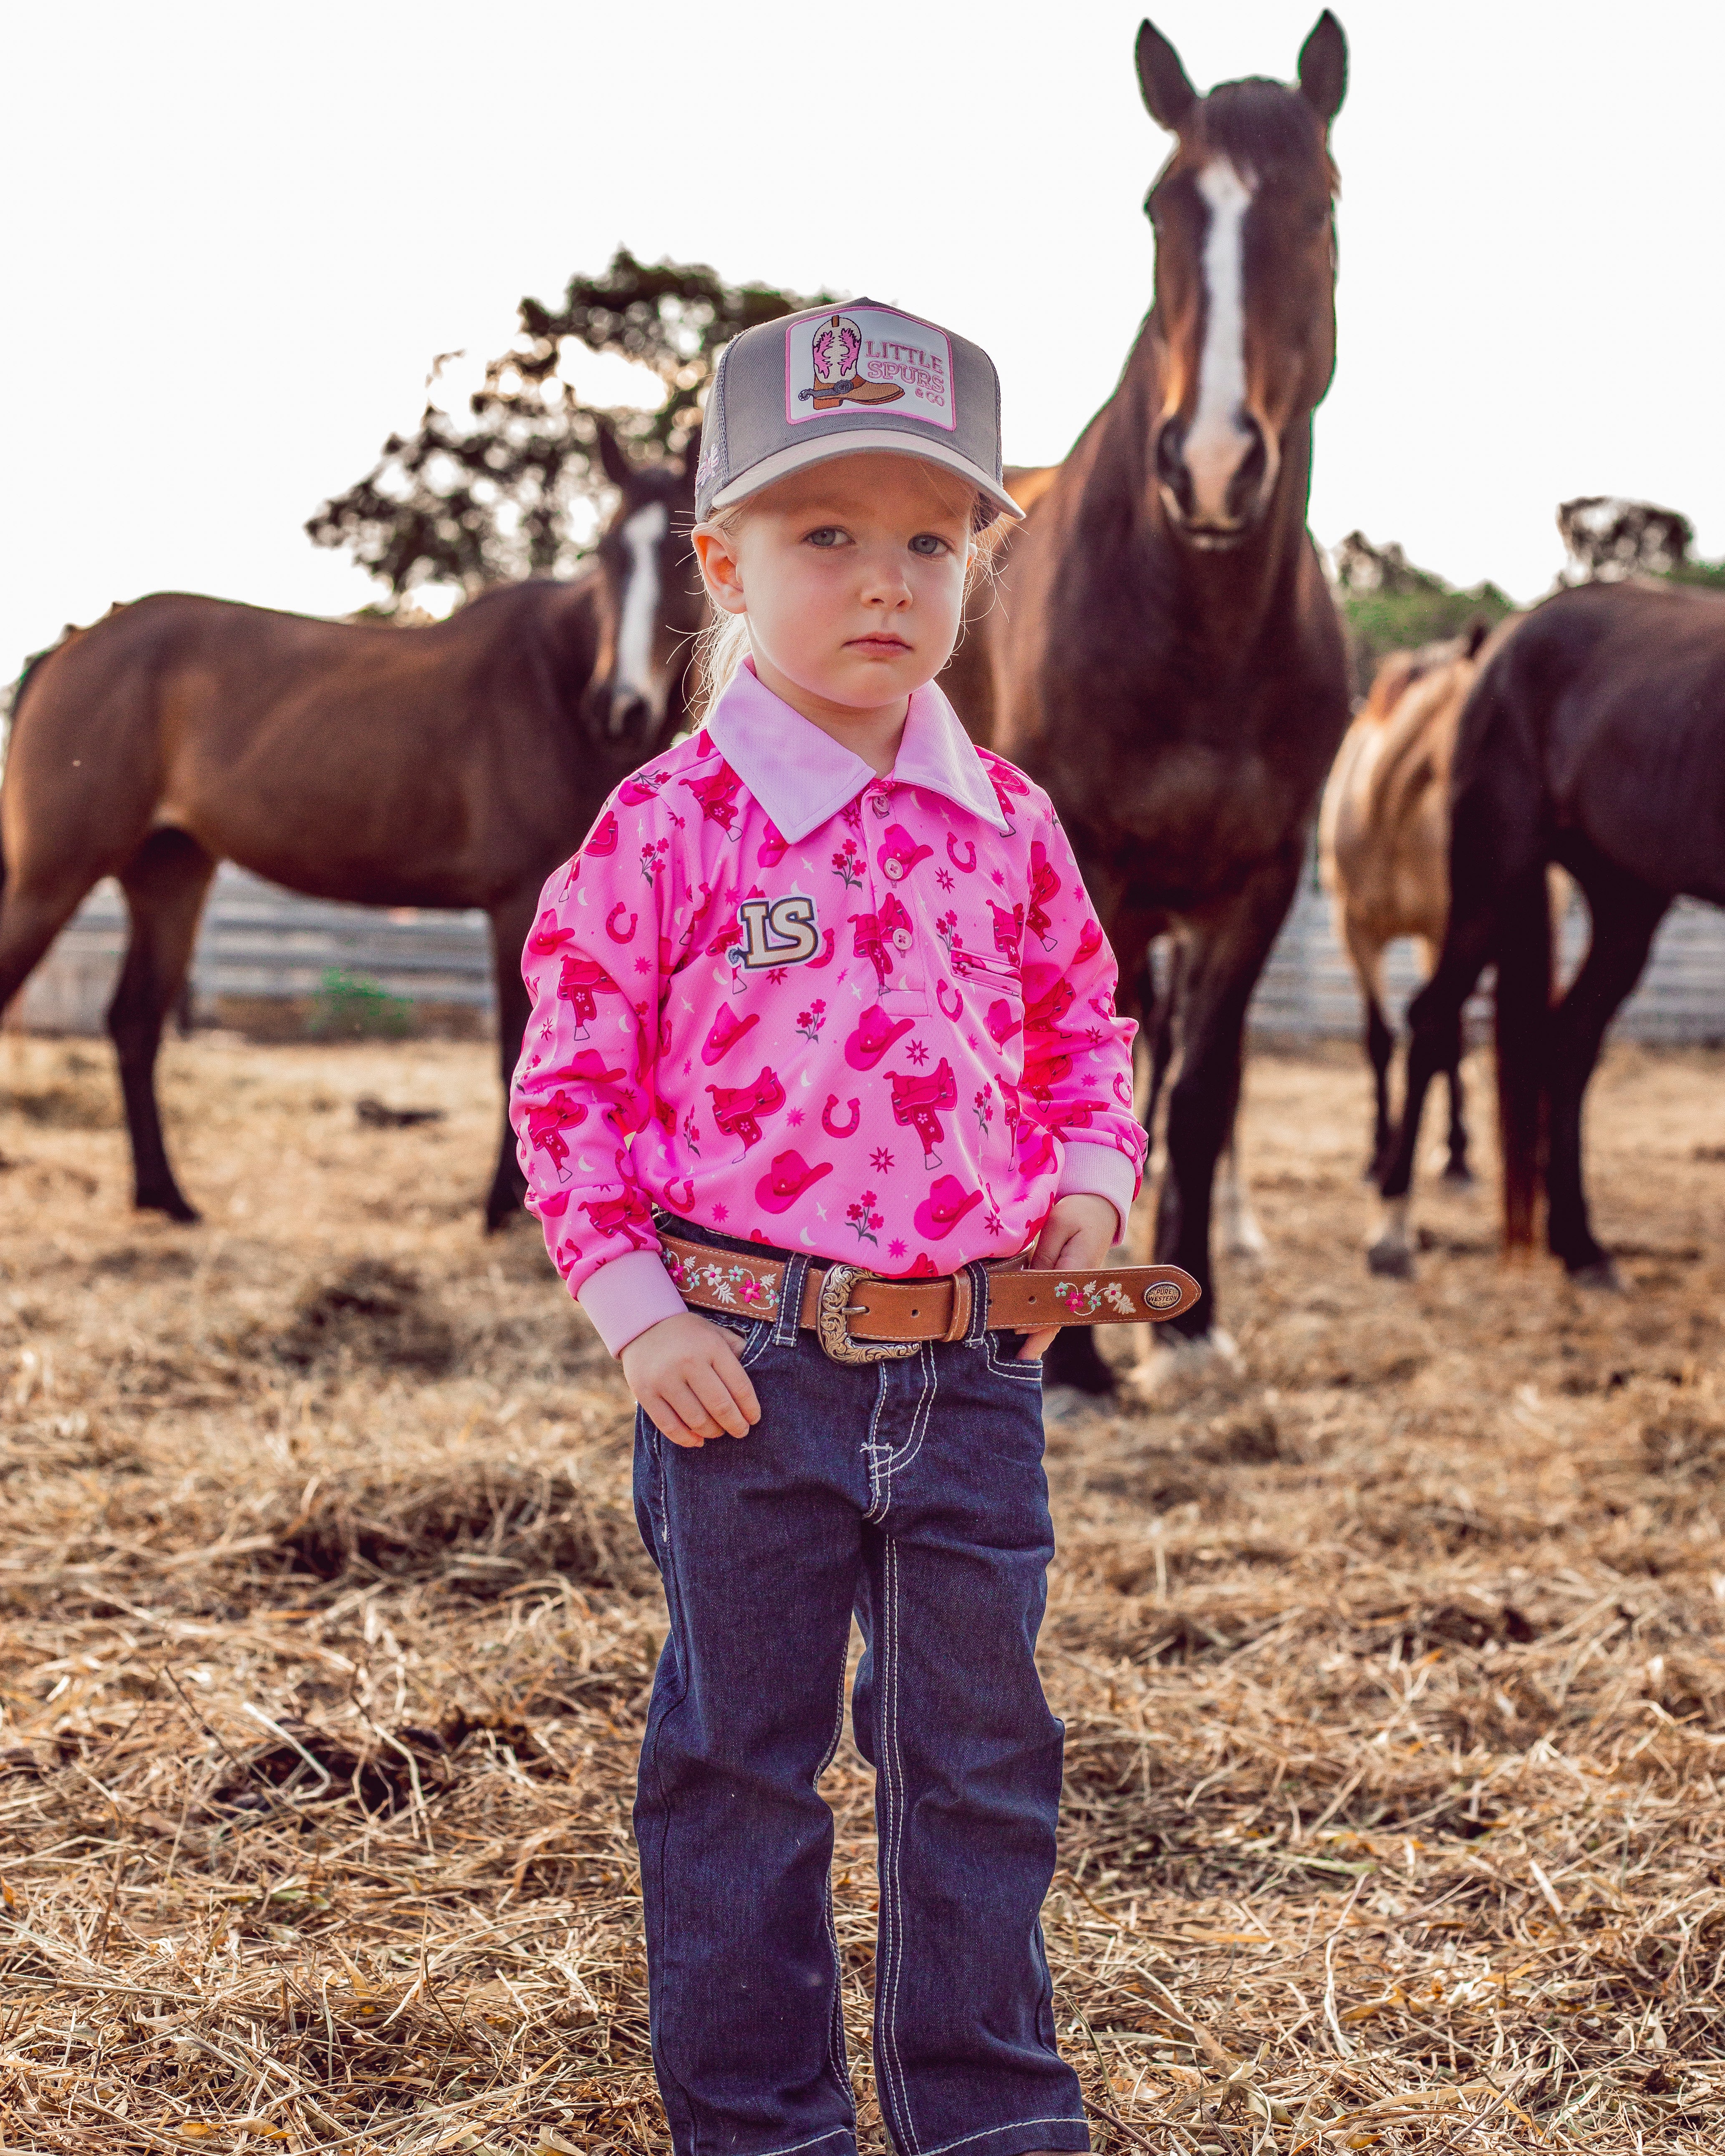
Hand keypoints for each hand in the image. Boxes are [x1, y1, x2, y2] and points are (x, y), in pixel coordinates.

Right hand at [622, 1312, 762, 1446]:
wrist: (642, 1324)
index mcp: (711, 1347)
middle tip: (741, 1431)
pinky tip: (697, 1441)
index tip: (754, 1419)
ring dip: (713, 1432)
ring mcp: (664, 1379)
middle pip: (720, 1407)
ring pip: (696, 1420)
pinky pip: (669, 1426)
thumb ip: (737, 1351)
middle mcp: (688, 1362)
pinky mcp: (645, 1393)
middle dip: (736, 1425)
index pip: (739, 1386)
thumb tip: (759, 1374)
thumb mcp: (715, 1333)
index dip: (750, 1408)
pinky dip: (687, 1439)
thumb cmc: (688, 1333)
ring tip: (718, 1432)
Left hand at [1017, 1194, 1119, 1360]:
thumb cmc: (1078, 1212)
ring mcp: (1081, 1287)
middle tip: (1020, 1359)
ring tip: (1024, 1356)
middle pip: (1060, 1316)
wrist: (1101, 1208)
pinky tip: (1033, 1334)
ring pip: (1061, 1315)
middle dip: (1040, 1338)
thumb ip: (1045, 1256)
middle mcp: (1083, 1284)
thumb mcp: (1057, 1225)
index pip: (1057, 1301)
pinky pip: (1060, 1307)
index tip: (1018, 1330)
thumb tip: (1031, 1285)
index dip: (1038, 1318)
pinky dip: (1046, 1321)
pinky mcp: (1076, 1285)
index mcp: (1080, 1267)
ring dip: (1043, 1335)